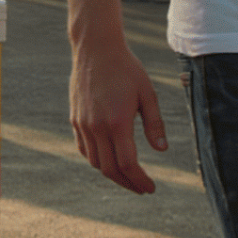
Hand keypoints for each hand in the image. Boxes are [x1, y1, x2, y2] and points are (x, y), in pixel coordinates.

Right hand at [70, 35, 168, 194]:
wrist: (95, 49)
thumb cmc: (126, 69)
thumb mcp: (148, 94)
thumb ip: (155, 124)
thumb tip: (161, 150)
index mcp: (117, 122)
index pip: (128, 164)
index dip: (140, 181)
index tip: (150, 188)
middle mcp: (97, 127)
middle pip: (111, 169)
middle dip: (127, 183)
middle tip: (142, 188)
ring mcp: (83, 124)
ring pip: (95, 162)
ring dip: (112, 174)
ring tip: (128, 176)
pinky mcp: (76, 119)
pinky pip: (84, 149)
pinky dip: (97, 160)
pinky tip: (109, 159)